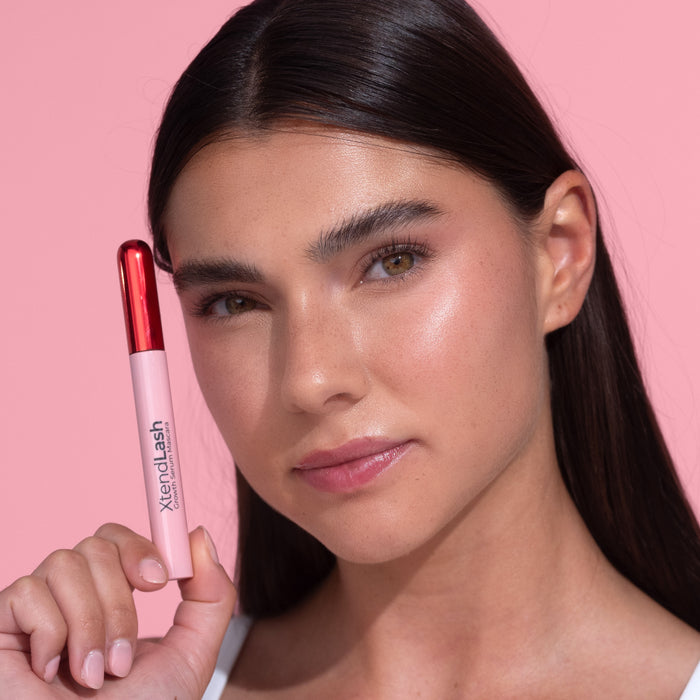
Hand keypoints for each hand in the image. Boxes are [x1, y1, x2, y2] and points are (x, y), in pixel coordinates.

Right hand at [0, 524, 235, 697]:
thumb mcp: (190, 656)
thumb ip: (210, 596)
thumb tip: (199, 535)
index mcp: (112, 600)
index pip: (118, 538)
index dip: (139, 547)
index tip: (161, 580)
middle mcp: (72, 599)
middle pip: (96, 545)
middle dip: (119, 601)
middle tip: (123, 657)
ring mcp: (34, 613)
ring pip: (64, 562)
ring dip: (89, 623)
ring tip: (93, 676)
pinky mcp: (0, 629)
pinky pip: (26, 591)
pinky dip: (49, 633)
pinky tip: (49, 673)